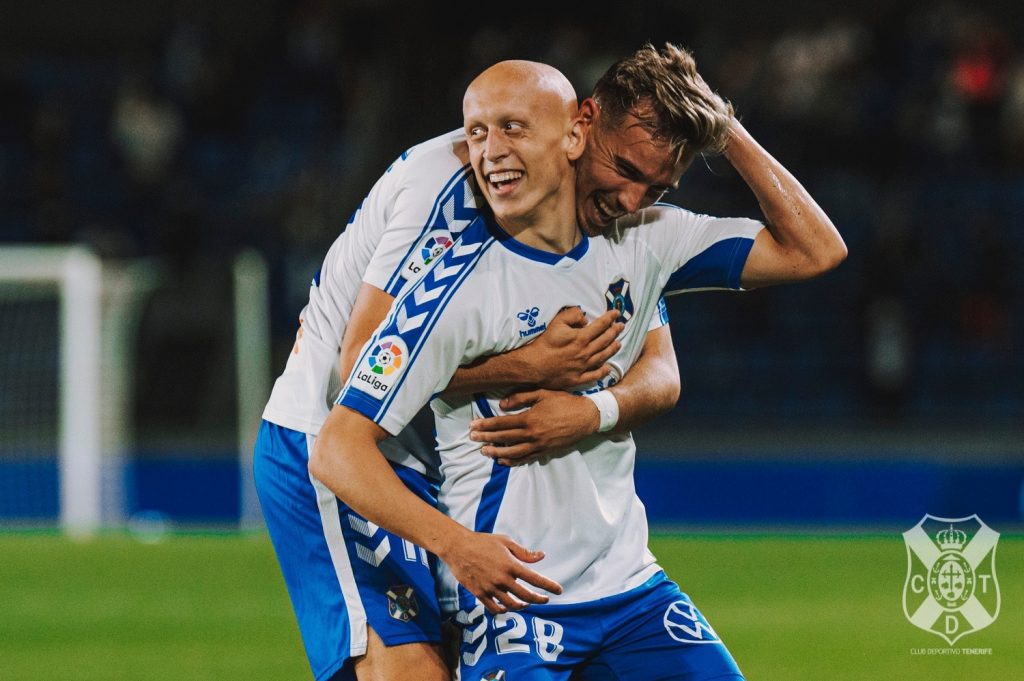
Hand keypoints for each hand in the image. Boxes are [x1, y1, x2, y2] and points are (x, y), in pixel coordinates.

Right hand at [441, 529, 562, 614]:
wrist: (458, 547)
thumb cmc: (483, 542)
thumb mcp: (505, 542)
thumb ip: (524, 552)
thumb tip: (542, 556)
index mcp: (511, 565)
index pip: (535, 579)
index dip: (550, 586)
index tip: (559, 590)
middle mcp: (502, 579)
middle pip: (526, 596)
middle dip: (539, 599)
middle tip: (546, 599)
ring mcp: (490, 588)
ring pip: (512, 605)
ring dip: (523, 606)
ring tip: (527, 603)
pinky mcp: (479, 593)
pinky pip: (494, 608)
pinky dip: (504, 610)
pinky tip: (508, 607)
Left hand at [470, 390, 599, 464]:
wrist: (587, 417)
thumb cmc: (565, 402)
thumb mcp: (543, 393)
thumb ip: (521, 397)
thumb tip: (502, 405)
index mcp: (530, 418)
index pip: (501, 423)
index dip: (486, 425)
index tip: (473, 425)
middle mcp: (532, 434)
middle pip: (504, 438)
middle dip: (486, 438)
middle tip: (472, 438)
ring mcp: (539, 445)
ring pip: (512, 452)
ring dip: (496, 452)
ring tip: (484, 451)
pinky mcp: (545, 451)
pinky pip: (526, 458)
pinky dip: (512, 461)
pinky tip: (502, 460)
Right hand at [520, 307, 622, 389]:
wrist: (534, 365)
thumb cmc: (545, 343)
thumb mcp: (557, 322)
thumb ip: (573, 315)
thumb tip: (585, 318)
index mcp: (581, 338)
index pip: (600, 325)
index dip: (610, 318)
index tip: (616, 313)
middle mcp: (585, 352)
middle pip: (605, 340)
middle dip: (615, 331)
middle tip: (621, 326)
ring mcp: (583, 366)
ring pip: (603, 357)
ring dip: (612, 349)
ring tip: (618, 343)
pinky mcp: (577, 378)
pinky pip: (594, 375)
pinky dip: (603, 371)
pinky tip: (607, 368)